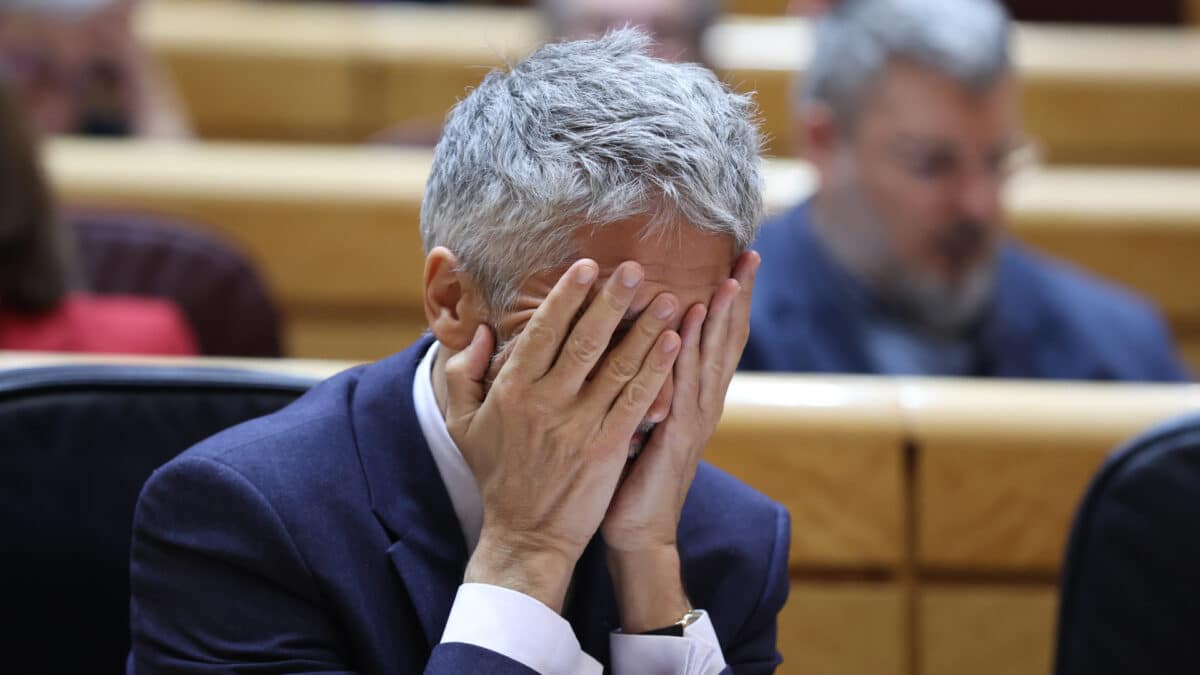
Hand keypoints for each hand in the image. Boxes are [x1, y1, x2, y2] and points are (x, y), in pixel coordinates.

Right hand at [443, 259, 681, 610]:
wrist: (526, 534)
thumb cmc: (496, 474)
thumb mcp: (462, 423)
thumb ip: (463, 373)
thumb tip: (479, 331)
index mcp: (512, 389)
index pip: (543, 332)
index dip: (566, 297)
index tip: (586, 266)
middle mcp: (546, 401)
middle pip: (584, 340)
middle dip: (611, 300)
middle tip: (634, 268)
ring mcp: (579, 424)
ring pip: (617, 366)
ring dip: (645, 329)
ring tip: (666, 298)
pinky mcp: (607, 447)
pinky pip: (636, 399)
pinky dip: (656, 369)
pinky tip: (674, 344)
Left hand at [601, 250, 759, 631]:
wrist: (637, 532)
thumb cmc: (633, 476)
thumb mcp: (644, 420)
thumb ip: (649, 385)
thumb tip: (637, 345)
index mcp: (695, 399)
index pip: (718, 341)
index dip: (731, 303)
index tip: (737, 262)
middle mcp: (703, 404)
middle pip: (727, 342)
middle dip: (739, 298)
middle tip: (749, 256)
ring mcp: (694, 420)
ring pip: (712, 358)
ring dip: (722, 317)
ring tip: (730, 277)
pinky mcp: (676, 436)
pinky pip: (684, 384)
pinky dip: (691, 350)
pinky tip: (692, 321)